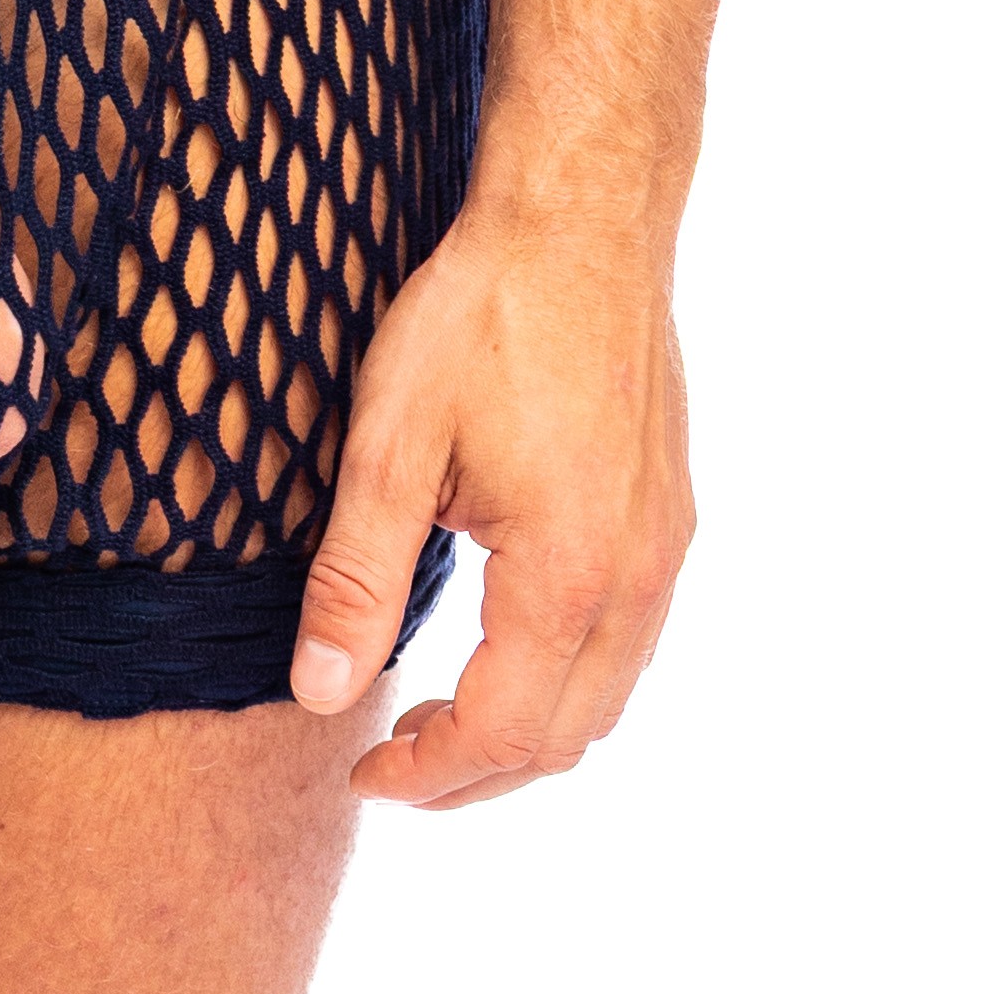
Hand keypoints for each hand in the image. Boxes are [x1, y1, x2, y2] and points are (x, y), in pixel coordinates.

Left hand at [288, 198, 694, 807]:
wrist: (582, 217)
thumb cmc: (481, 315)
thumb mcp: (388, 445)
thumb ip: (354, 581)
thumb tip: (322, 696)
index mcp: (567, 575)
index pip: (502, 733)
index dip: (429, 777)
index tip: (364, 774)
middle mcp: (639, 576)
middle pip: (569, 737)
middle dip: (477, 773)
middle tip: (392, 761)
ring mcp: (667, 545)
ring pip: (610, 694)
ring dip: (529, 729)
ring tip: (440, 716)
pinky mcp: (671, 511)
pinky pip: (632, 638)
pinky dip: (569, 675)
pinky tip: (505, 645)